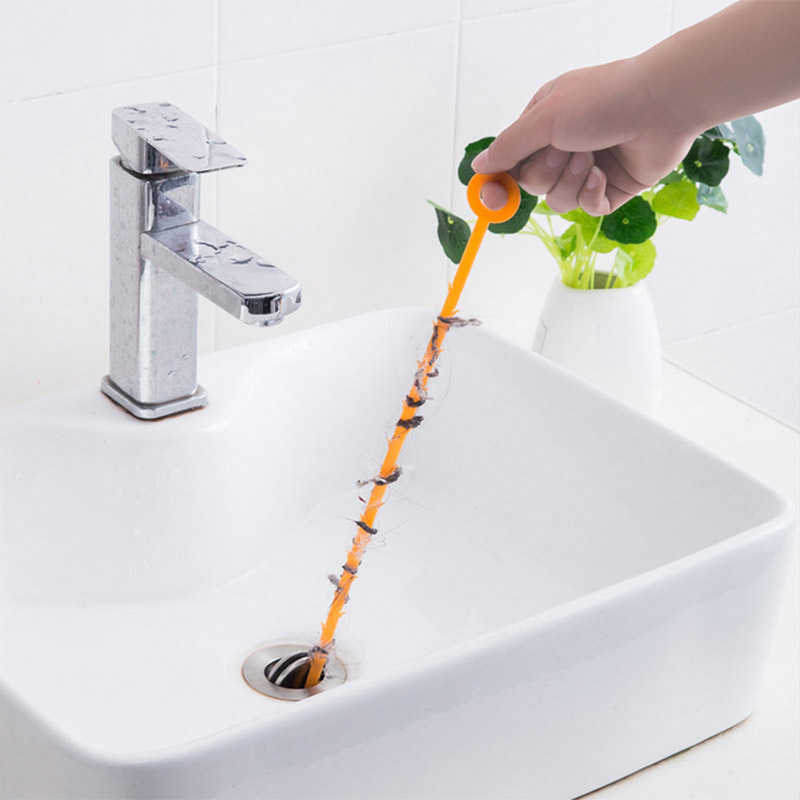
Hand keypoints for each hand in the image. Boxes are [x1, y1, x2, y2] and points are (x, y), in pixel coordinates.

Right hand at [472, 58, 697, 213]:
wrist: (662, 105)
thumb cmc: (603, 99)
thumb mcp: (545, 118)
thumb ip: (509, 147)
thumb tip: (479, 168)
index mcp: (543, 124)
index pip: (510, 162)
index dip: (498, 183)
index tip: (491, 200)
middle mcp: (563, 146)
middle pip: (532, 184)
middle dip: (547, 172)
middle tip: (568, 150)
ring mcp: (587, 169)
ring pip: (558, 200)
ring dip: (571, 181)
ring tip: (592, 157)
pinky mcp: (610, 188)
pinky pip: (587, 208)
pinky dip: (592, 193)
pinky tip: (605, 173)